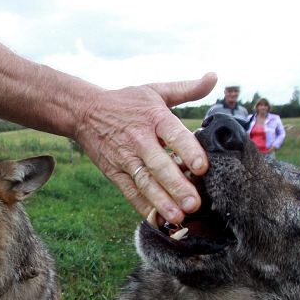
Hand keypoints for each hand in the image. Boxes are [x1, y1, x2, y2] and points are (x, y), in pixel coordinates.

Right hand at [72, 73, 216, 223]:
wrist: (85, 112)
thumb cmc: (127, 102)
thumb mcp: (156, 90)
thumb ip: (187, 89)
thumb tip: (213, 77)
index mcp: (154, 117)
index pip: (173, 134)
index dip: (187, 150)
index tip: (202, 167)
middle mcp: (139, 140)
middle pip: (159, 165)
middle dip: (176, 186)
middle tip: (194, 203)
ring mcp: (125, 159)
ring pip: (145, 183)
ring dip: (161, 201)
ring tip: (178, 217)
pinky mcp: (114, 173)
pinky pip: (131, 193)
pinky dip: (144, 208)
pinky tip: (158, 221)